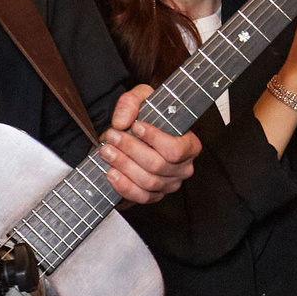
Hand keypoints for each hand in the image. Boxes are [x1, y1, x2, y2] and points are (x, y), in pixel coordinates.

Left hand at [101, 84, 198, 204]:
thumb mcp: (141, 98)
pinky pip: (141, 197)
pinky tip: (111, 173)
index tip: (136, 126)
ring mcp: (169, 185)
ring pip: (148, 181)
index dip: (154, 139)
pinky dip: (124, 186)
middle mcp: (183, 168)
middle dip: (131, 150)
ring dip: (123, 165)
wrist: (134, 135)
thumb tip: (122, 122)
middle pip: (157, 165)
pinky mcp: (154, 196)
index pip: (176, 149)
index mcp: (190, 145)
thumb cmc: (145, 117)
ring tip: (106, 151)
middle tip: (112, 136)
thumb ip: (131, 102)